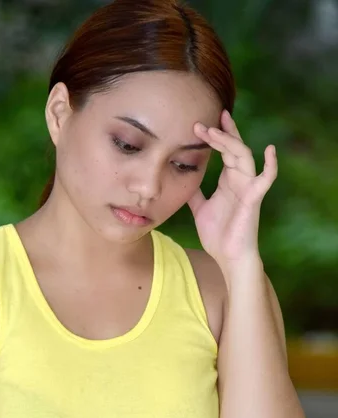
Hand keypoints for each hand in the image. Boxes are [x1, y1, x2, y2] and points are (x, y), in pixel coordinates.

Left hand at [188, 110, 277, 273]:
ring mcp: (248, 188)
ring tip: (214, 132)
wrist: (227, 257)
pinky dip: (271, 165)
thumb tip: (183, 179)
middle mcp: (240, 180)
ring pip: (244, 156)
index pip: (224, 151)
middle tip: (201, 124)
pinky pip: (266, 179)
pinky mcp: (253, 199)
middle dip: (220, 134)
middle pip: (234, 148)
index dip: (215, 136)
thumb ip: (195, 192)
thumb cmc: (218, 235)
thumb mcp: (200, 209)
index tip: (198, 124)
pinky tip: (270, 150)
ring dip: (230, 142)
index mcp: (228, 180)